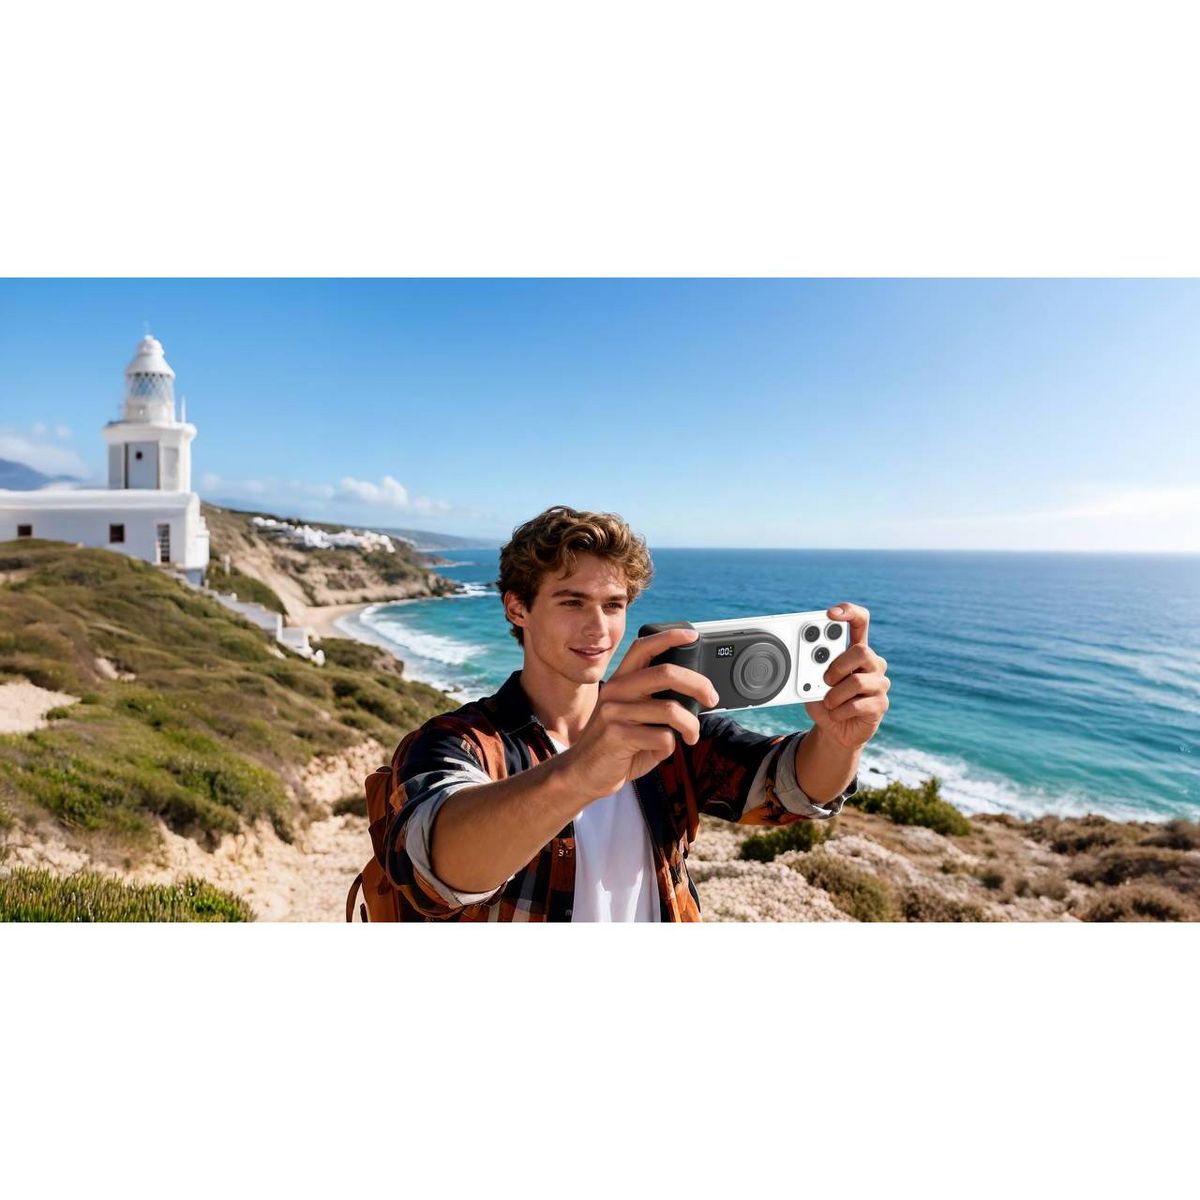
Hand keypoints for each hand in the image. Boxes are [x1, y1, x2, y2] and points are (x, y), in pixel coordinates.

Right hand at [559, 627, 719, 801]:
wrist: (583, 773)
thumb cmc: (616, 744)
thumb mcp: (632, 715)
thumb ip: (654, 701)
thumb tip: (694, 697)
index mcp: (620, 681)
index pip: (643, 648)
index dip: (670, 637)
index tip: (693, 636)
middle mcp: (615, 690)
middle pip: (665, 673)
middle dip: (698, 684)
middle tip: (711, 698)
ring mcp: (614, 712)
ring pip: (671, 710)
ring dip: (691, 726)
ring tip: (691, 736)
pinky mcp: (617, 735)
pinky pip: (662, 737)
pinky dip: (670, 747)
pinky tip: (660, 751)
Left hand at [803, 602, 889, 749]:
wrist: (835, 731)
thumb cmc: (825, 701)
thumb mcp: (812, 684)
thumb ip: (812, 670)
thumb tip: (809, 665)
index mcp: (856, 651)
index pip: (860, 622)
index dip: (849, 612)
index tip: (830, 614)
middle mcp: (872, 663)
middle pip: (862, 650)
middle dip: (837, 665)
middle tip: (825, 680)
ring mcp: (880, 683)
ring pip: (857, 681)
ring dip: (834, 695)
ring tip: (828, 702)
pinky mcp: (881, 704)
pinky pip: (858, 704)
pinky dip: (839, 711)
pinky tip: (836, 714)